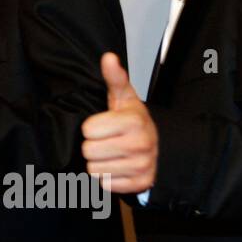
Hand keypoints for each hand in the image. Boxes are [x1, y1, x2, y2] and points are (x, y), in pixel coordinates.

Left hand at [80, 52, 157, 194]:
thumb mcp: (123, 97)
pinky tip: (118, 166)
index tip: (105, 125)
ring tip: (112, 153)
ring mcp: (142, 166)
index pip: (88, 130)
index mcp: (134, 121)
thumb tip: (108, 58)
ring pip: (94, 170)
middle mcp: (141, 145)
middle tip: (107, 140)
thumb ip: (114, 78)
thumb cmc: (132, 121)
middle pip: (89, 151)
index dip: (92, 127)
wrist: (154, 145)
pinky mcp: (140, 183)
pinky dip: (108, 177)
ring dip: (99, 162)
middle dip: (94, 146)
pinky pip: (105, 184)